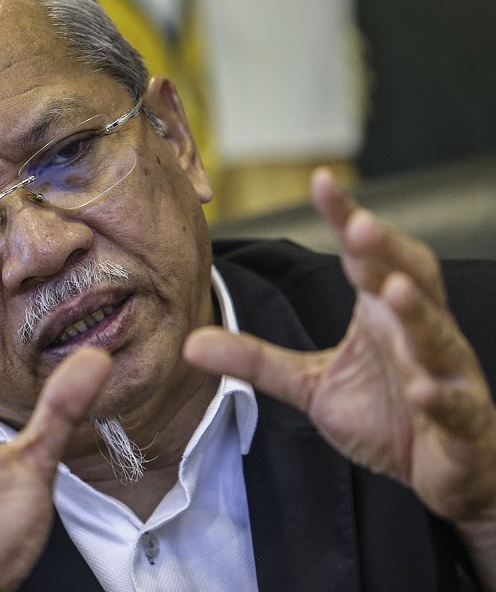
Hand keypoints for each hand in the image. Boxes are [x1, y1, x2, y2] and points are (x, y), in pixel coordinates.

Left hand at [185, 169, 495, 579]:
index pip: (365, 256)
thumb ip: (256, 359)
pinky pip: (455, 405)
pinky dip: (440, 397)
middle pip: (411, 278)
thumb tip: (190, 343)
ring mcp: (445, 374)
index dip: (347, 218)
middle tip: (358, 225)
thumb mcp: (308, 383)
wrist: (441, 469)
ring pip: (438, 336)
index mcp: (381, 313)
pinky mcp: (461, 421)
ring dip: (419, 313)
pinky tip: (422, 391)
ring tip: (392, 290)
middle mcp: (418, 332)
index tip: (321, 181)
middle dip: (387, 251)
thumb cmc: (385, 413)